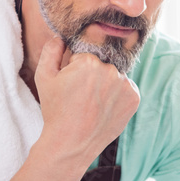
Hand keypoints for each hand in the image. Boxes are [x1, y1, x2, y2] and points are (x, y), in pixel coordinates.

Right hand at [33, 37, 139, 164]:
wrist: (71, 144)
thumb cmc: (55, 111)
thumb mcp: (44, 77)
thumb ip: (51, 50)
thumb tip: (62, 36)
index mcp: (89, 61)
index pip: (84, 54)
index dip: (75, 68)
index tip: (72, 85)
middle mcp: (110, 70)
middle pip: (101, 63)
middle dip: (93, 75)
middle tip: (82, 96)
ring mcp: (125, 85)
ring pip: (114, 76)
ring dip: (107, 84)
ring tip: (93, 104)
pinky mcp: (135, 98)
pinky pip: (126, 89)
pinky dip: (118, 96)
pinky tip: (104, 109)